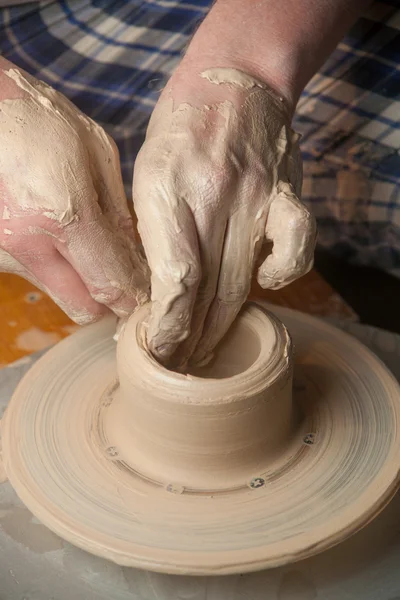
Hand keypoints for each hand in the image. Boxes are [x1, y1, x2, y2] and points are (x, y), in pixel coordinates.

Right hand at [0, 66, 148, 324]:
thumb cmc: (45, 124)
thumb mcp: (98, 156)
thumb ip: (119, 213)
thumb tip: (137, 259)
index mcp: (66, 214)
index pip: (112, 282)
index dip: (135, 296)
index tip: (148, 294)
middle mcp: (31, 243)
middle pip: (84, 307)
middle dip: (109, 301)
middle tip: (123, 280)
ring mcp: (6, 252)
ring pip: (60, 295)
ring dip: (81, 284)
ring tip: (88, 250)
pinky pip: (38, 277)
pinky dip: (57, 268)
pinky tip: (58, 237)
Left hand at [133, 66, 315, 367]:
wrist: (231, 80)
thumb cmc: (178, 131)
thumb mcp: (145, 173)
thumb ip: (151, 231)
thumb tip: (153, 293)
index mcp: (165, 189)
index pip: (175, 278)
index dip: (169, 324)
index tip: (158, 348)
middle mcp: (212, 196)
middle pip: (208, 290)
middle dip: (190, 337)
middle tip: (177, 363)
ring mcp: (255, 195)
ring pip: (242, 281)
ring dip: (223, 325)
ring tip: (206, 351)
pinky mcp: (285, 192)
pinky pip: (296, 246)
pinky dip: (283, 276)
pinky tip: (266, 286)